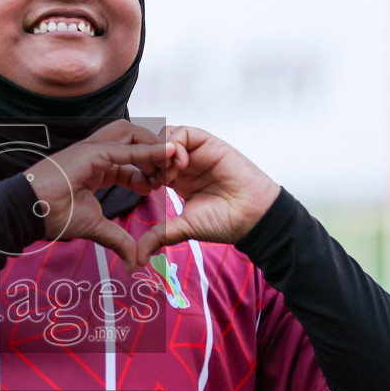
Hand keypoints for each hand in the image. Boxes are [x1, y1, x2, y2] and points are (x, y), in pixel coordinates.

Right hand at [25, 120, 179, 271]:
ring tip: (170, 161)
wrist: (28, 212)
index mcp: (97, 167)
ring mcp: (93, 150)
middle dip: (154, 151)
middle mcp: (96, 154)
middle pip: (134, 139)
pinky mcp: (90, 152)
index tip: (158, 186)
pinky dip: (146, 150)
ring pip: (131, 134)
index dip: (148, 170)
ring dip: (153, 145)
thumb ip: (117, 239)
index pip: (130, 159)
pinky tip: (164, 155)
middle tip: (169, 172)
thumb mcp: (95, 227)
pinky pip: (125, 147)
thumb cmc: (53, 216)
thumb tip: (134, 262)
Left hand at [134, 125, 279, 264]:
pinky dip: (174, 144)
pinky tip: (180, 165)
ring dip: (160, 152)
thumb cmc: (223, 222)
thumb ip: (160, 235)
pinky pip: (183, 133)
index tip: (147, 189)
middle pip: (154, 147)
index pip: (149, 165)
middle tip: (153, 179)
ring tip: (168, 173)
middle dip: (147, 160)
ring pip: (165, 136)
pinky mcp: (208, 143)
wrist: (250, 216)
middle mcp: (185, 164)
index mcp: (177, 180)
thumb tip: (138, 257)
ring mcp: (196, 152)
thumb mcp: (184, 228)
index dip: (141, 172)